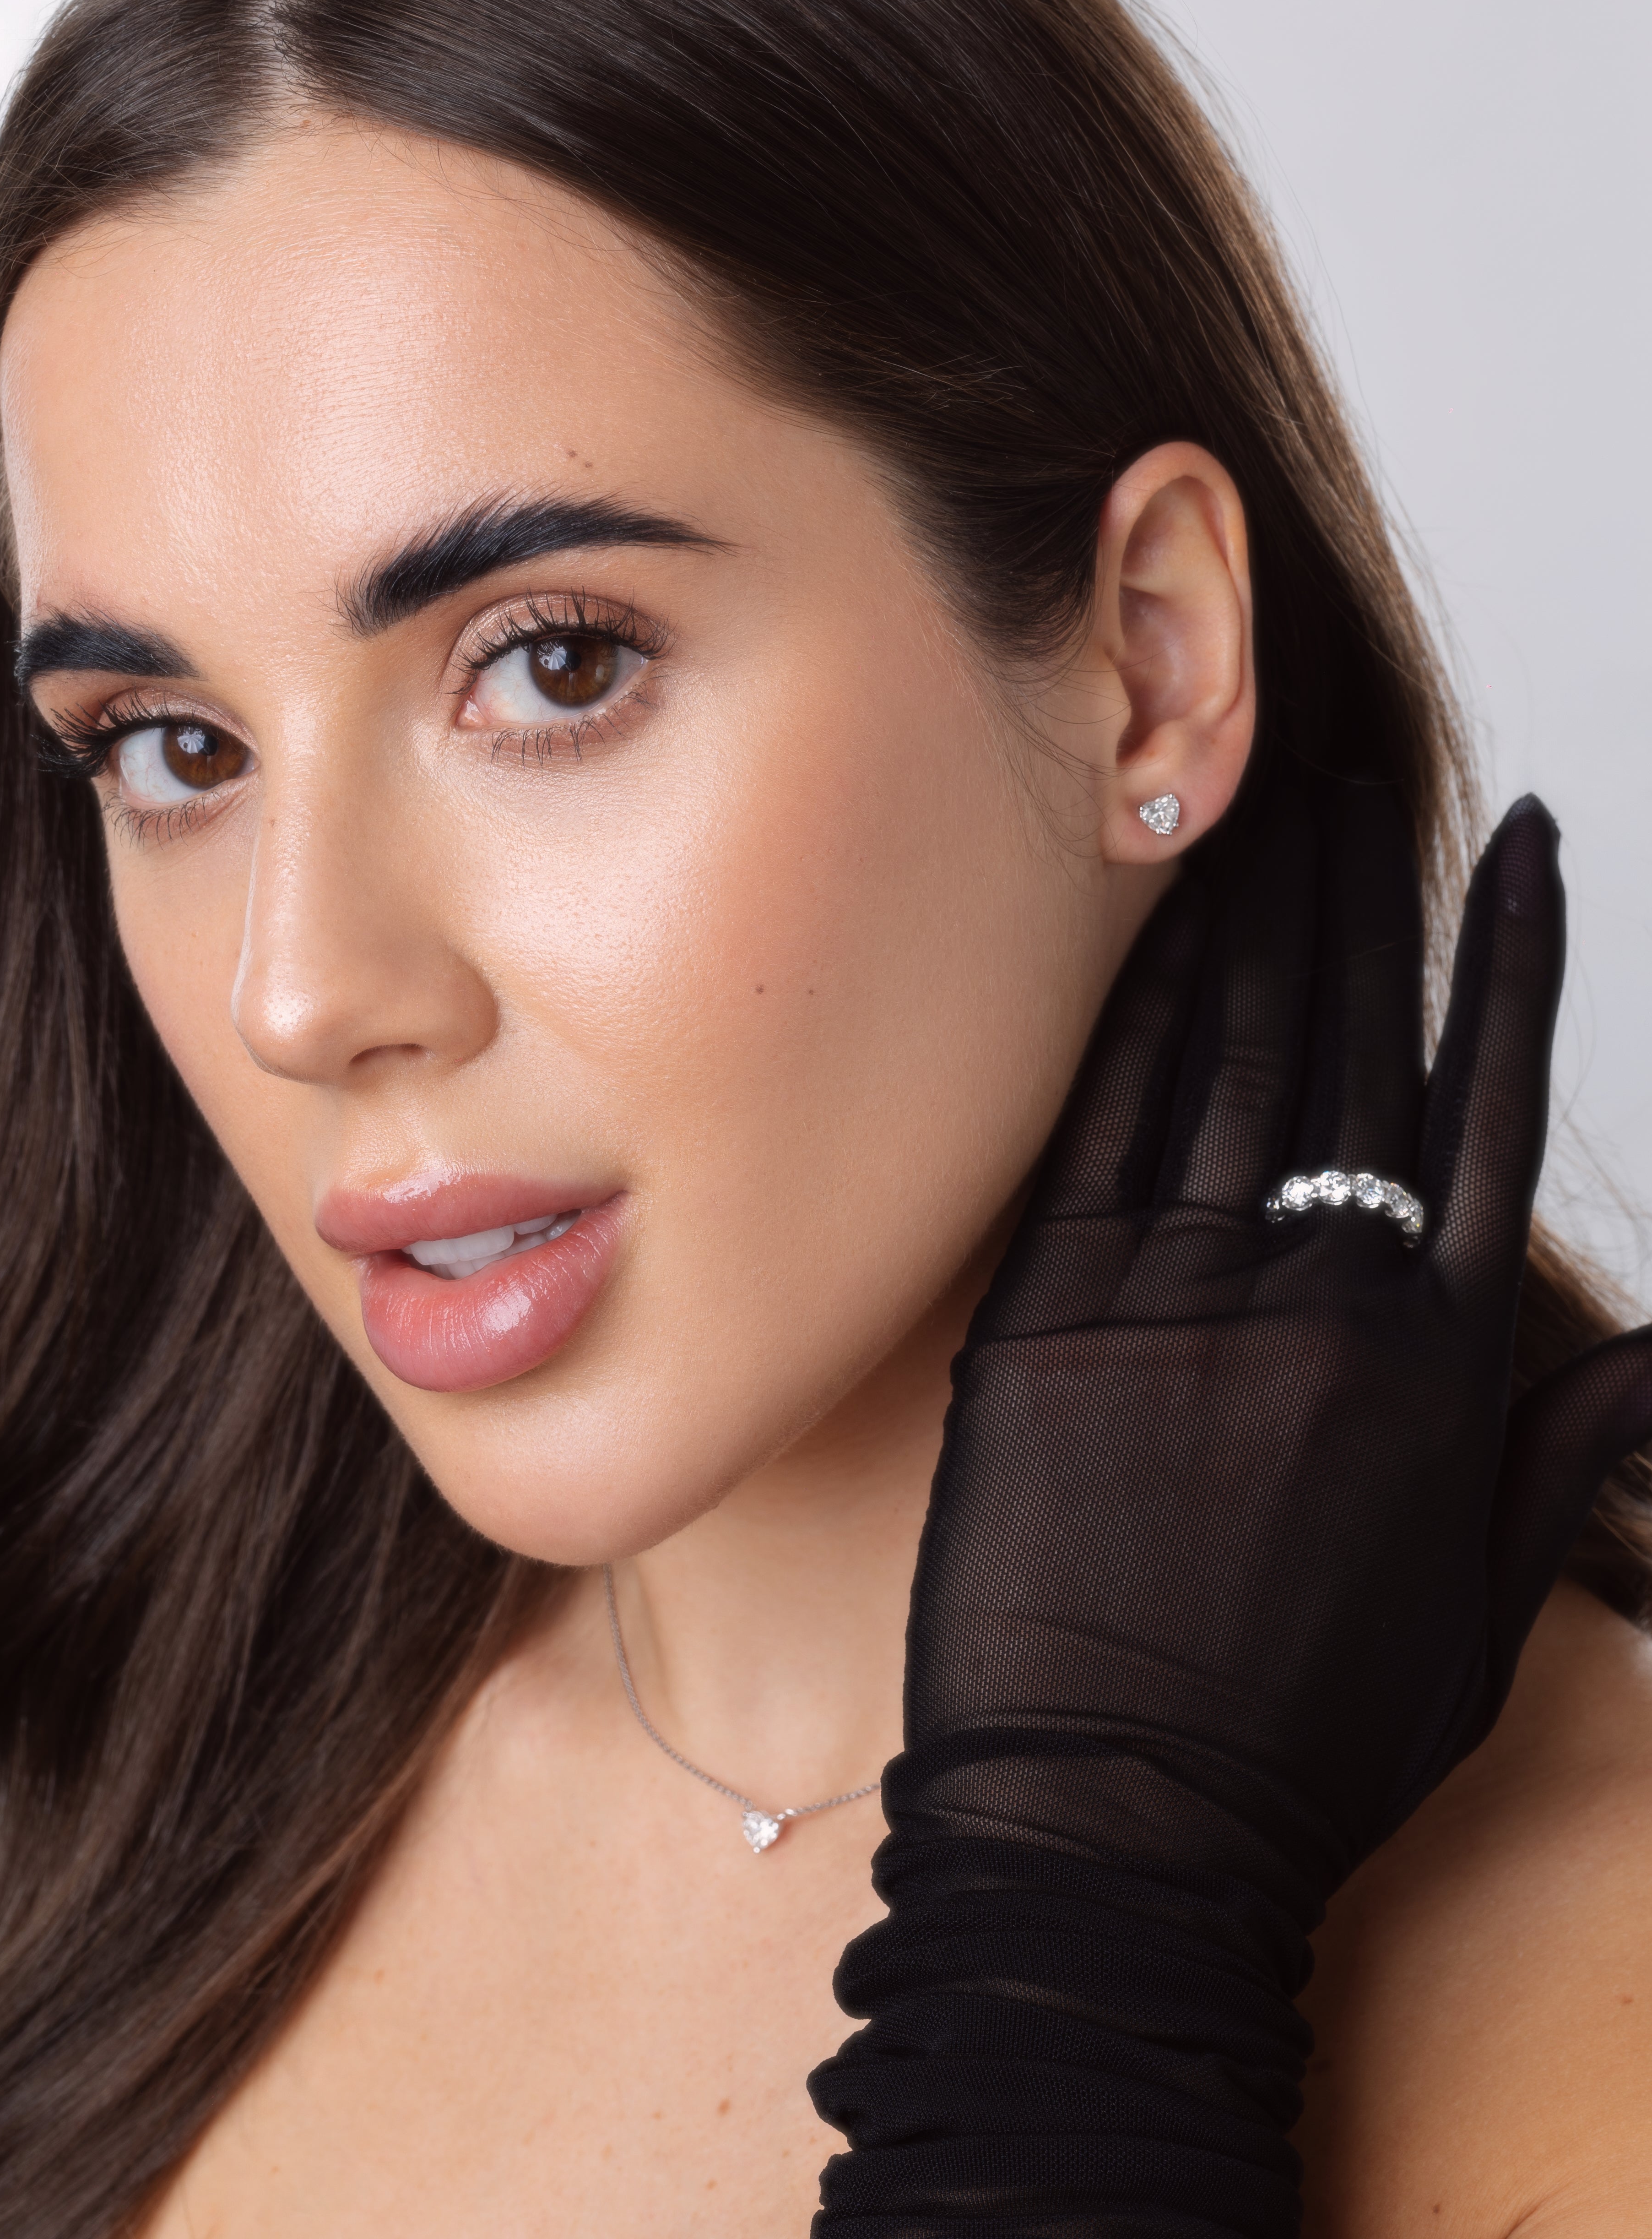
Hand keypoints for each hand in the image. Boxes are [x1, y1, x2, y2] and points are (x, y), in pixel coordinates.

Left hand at [812, 783, 1651, 2233]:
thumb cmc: (1299, 1741)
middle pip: (1346, 1041)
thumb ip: (1561, 1459)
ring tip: (1270, 805)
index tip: (1522, 843)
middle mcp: (1310, 1297)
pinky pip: (1097, 1127)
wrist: (1110, 1829)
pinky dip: (1134, 1016)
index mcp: (1430, 1358)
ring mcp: (1168, 1295)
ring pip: (1224, 1054)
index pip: (1485, 1098)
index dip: (1508, 955)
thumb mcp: (1474, 1609)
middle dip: (1357, 894)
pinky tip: (1151, 929)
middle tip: (1357, 775)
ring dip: (1253, 918)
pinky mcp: (1041, 1316)